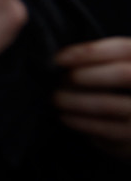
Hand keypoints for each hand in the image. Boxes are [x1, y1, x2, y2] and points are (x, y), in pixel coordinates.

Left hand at [54, 38, 130, 157]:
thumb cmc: (122, 93)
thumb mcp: (118, 72)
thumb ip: (102, 64)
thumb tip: (65, 61)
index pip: (124, 49)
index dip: (91, 51)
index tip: (59, 58)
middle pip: (124, 74)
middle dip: (86, 75)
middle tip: (61, 81)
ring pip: (110, 105)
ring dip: (76, 101)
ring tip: (57, 99)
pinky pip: (108, 131)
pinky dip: (83, 123)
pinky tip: (66, 118)